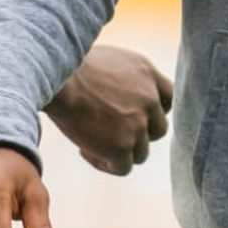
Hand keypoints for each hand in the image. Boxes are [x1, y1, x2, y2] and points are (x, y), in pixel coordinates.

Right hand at [44, 45, 172, 175]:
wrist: (59, 80)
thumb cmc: (73, 66)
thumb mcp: (115, 61)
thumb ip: (131, 78)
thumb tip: (124, 93)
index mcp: (149, 76)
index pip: (168, 100)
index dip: (151, 112)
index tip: (131, 116)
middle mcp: (150, 100)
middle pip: (158, 129)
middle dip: (136, 134)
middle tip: (109, 132)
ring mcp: (139, 125)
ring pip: (141, 152)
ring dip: (120, 151)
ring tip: (92, 141)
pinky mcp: (122, 147)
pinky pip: (123, 167)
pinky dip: (105, 163)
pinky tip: (85, 150)